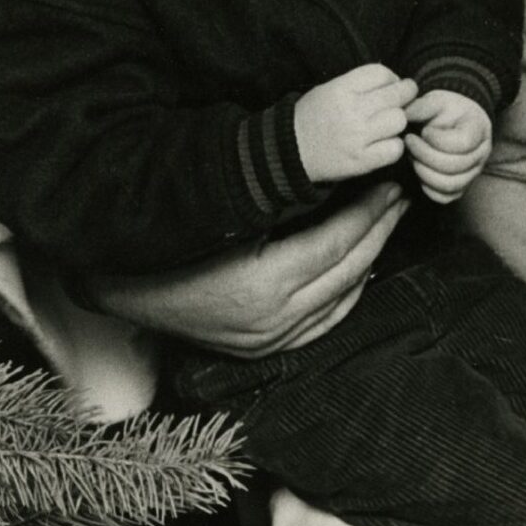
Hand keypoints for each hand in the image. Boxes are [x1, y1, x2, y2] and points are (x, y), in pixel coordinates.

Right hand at [88, 181, 410, 355]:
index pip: (338, 243)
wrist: (126, 285)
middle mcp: (272, 319)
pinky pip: (323, 322)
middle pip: (348, 270)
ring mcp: (269, 339)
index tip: (390, 185)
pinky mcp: (263, 348)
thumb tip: (338, 177)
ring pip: (342, 298)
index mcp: (264, 284)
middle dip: (379, 230)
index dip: (369, 212)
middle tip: (399, 197)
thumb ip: (285, 204)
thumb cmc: (177, 236)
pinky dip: (348, 294)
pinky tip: (362, 268)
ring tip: (386, 223)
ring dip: (370, 258)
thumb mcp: (231, 213)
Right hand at [294, 64, 416, 183]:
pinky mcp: (361, 161)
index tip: (392, 85)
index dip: (392, 78)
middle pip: (397, 95)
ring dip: (397, 122)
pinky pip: (394, 149)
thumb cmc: (311, 117)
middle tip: (403, 100)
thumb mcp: (329, 89)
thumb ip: (359, 84)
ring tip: (387, 124)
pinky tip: (384, 143)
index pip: (381, 73)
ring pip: (399, 121)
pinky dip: (393, 146)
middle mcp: (351, 111)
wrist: (289, 152)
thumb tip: (395, 83)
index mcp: (340, 88)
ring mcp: (357, 137)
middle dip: (405, 95)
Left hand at [404, 90, 491, 203]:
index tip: (424, 130)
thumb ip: (421, 106)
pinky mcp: (461, 187)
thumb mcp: (435, 100)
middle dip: (424, 155)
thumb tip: (401, 116)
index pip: (463, 143)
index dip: (438, 140)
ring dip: (424, 172)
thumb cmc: (445, 110)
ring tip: (412, 156)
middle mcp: (481, 154)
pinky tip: (418, 169)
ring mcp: (472, 173)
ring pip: (449, 184)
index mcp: (478, 129)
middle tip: (409, 141)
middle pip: (454, 166)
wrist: (453, 121)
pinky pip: (444, 197)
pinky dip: (427, 186)